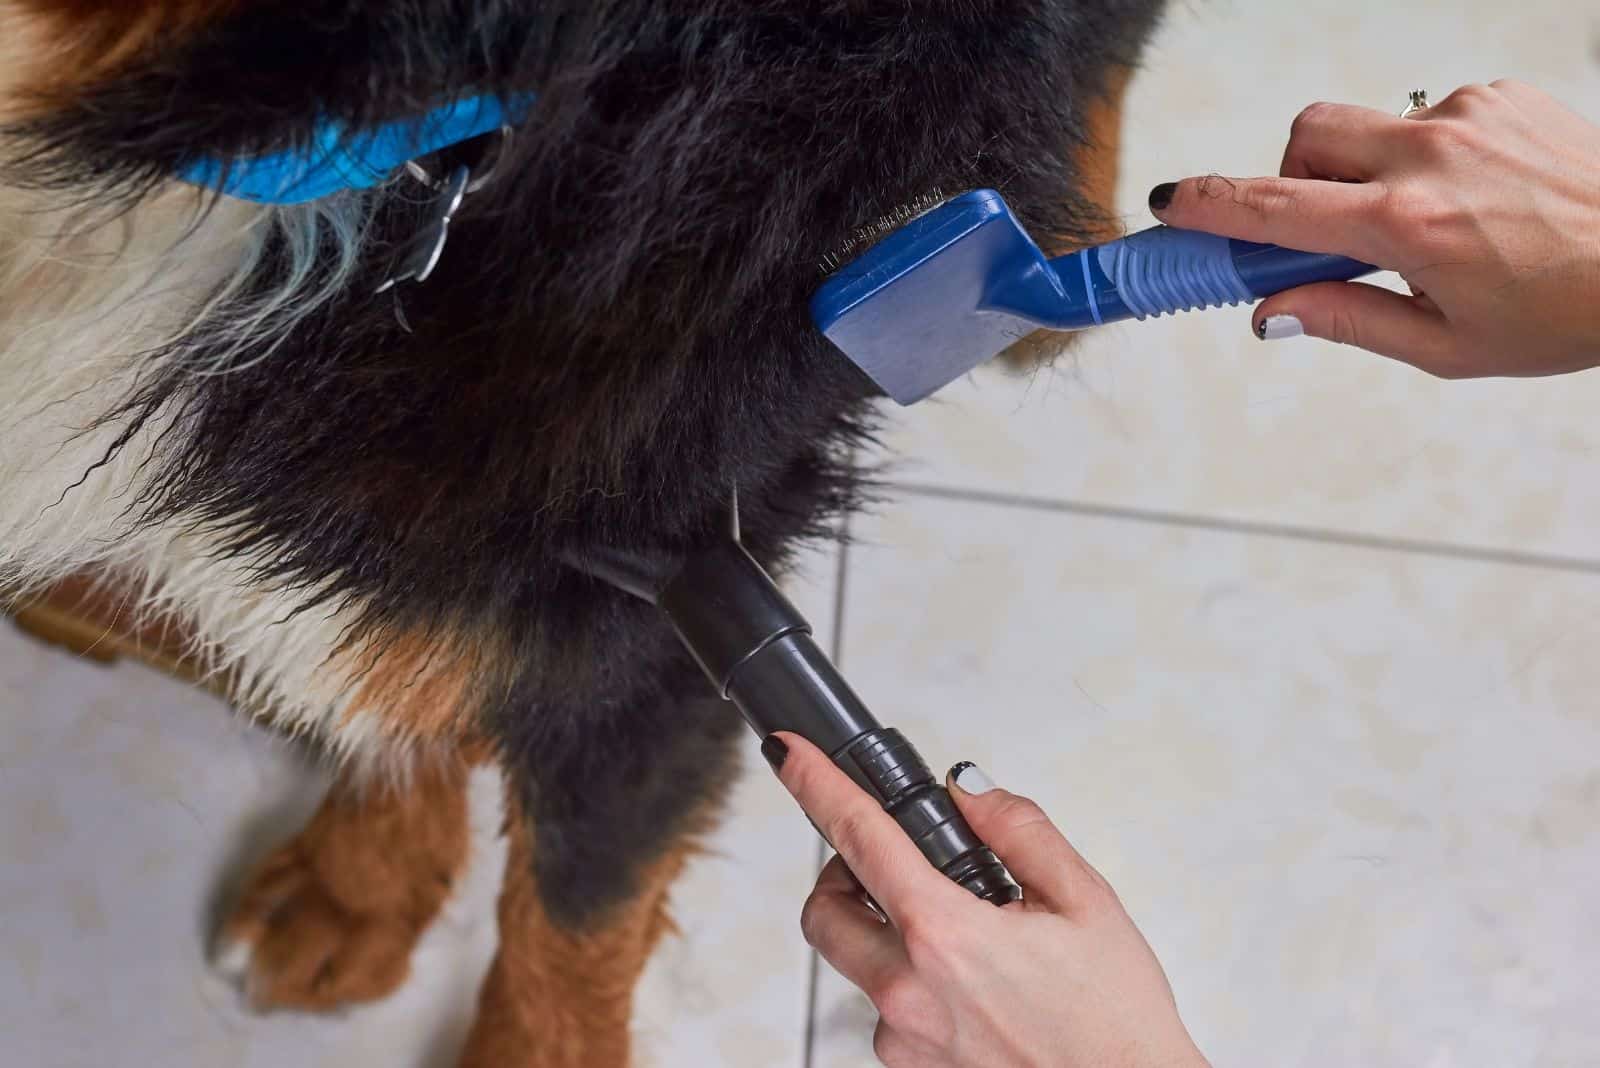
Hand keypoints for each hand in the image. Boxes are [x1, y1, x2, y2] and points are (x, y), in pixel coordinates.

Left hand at [763, 733, 1207, 1067]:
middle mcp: (909, 993)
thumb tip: (969, 791)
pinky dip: (910, 985)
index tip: (791, 756)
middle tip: (892, 865)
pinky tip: (971, 988)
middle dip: (841, 877)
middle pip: (824, 913)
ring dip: (882, 936)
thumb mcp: (1086, 901)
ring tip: (960, 938)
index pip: (859, 838)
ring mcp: (904, 1041)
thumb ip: (1018, 831)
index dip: (817, 784)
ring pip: (854, 965)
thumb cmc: (1117, 1022)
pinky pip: (885, 1012)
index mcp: (946, 936)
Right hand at [1148, 80, 1599, 377]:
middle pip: (1306, 138)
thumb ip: (1346, 321)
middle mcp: (1431, 156)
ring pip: (1366, 125)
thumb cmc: (1568, 312)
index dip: (1209, 204)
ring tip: (1424, 222)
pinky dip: (1425, 154)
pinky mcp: (1500, 95)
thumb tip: (1271, 313)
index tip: (1167, 201)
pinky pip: (1426, 114)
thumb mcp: (1446, 347)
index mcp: (1409, 225)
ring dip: (1364, 169)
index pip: (1276, 208)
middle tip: (1329, 232)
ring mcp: (1468, 115)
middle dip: (1294, 179)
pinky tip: (1472, 195)